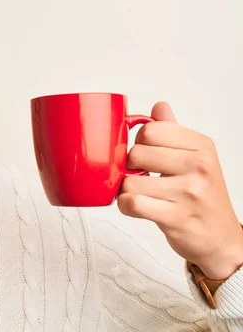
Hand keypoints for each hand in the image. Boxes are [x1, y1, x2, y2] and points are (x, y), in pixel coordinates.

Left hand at [117, 102, 242, 279]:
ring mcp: (190, 192)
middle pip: (136, 153)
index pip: (150, 130)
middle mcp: (199, 166)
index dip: (138, 143)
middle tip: (140, 178)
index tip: (145, 157)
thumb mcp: (195, 158)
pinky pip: (134, 204)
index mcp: (201, 146)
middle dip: (129, 168)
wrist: (221, 239)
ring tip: (138, 195)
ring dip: (125, 191)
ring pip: (130, 181)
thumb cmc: (202, 197)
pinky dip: (125, 206)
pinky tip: (134, 207)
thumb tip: (159, 106)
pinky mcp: (177, 217)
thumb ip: (173, 132)